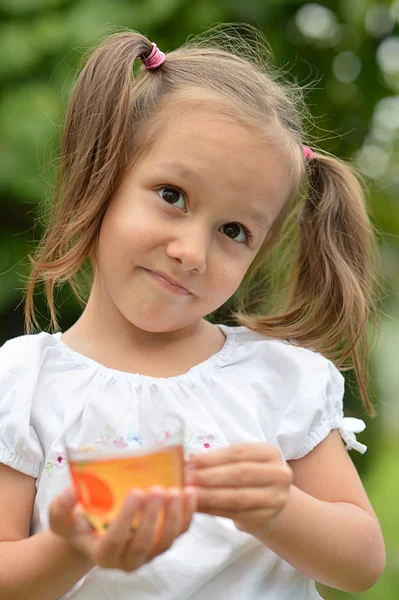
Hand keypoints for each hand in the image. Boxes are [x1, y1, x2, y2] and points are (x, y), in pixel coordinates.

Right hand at [49, 485, 196, 571]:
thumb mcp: (62, 517)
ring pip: (166, 542)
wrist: (97, 532)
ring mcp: (149, 552)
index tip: (134, 492)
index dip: (126, 519)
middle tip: (157, 490)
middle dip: (153, 517)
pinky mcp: (164, 541)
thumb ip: (61, 506)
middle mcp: (127, 559)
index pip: (115, 542)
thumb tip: (72, 491)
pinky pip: (180, 532)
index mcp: (102, 554)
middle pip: (144, 544)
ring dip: (174, 517)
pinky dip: (188, 514)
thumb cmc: (80, 523)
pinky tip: (190, 493)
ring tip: (177, 492)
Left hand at [185, 443, 291, 534]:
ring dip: (209, 496)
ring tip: (189, 494)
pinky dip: (212, 510)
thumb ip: (219, 459)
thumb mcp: (242, 460)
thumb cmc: (250, 475)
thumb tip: (188, 460)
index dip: (213, 457)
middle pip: (239, 474)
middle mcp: (279, 474)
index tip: (191, 462)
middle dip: (210, 477)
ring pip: (236, 497)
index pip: (238, 452)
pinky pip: (234, 514)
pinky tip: (197, 507)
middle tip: (187, 479)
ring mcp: (275, 499)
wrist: (270, 502)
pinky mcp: (265, 518)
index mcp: (271, 453)